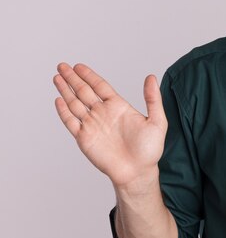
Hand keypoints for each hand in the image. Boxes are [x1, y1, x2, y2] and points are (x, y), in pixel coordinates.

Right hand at [53, 63, 167, 188]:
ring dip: (65, 90)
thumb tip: (152, 77)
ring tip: (57, 77)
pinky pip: (71, 122)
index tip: (79, 66)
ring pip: (75, 103)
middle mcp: (103, 114)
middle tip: (62, 65)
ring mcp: (92, 125)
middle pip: (84, 91)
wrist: (137, 172)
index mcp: (119, 107)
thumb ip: (153, 99)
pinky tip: (59, 99)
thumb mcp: (157, 122)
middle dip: (72, 78)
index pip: (100, 86)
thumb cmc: (150, 150)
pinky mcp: (84, 138)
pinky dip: (64, 111)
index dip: (89, 76)